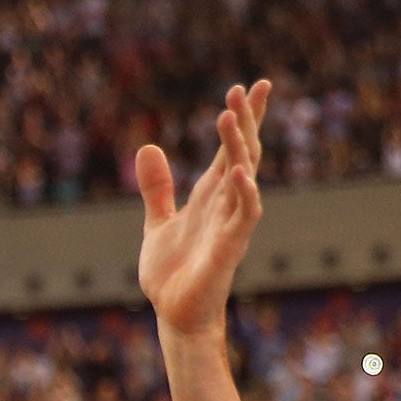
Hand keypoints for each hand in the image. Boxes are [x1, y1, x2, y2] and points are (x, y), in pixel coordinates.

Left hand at [136, 81, 269, 336]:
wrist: (174, 314)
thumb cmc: (172, 273)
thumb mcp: (158, 221)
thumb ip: (157, 187)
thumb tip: (147, 147)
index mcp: (210, 197)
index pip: (230, 149)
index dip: (242, 118)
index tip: (253, 86)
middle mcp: (225, 205)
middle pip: (242, 153)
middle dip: (245, 121)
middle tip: (244, 88)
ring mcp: (230, 224)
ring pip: (242, 176)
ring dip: (237, 146)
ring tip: (229, 114)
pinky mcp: (228, 248)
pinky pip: (243, 216)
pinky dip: (244, 193)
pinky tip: (237, 171)